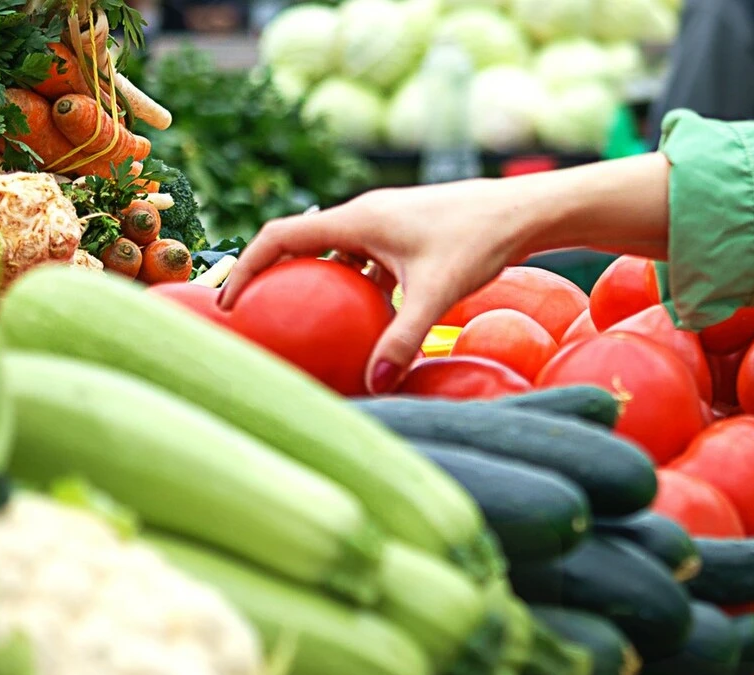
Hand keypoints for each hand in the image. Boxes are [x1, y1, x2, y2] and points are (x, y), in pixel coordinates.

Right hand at [222, 180, 528, 392]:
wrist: (522, 211)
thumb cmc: (480, 241)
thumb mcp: (438, 293)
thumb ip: (404, 338)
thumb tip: (376, 384)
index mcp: (357, 219)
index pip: (281, 237)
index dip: (248, 266)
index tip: (231, 302)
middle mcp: (365, 216)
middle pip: (303, 245)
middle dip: (276, 278)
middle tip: (259, 318)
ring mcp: (387, 225)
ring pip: (338, 255)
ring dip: (320, 285)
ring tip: (306, 325)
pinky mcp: (408, 236)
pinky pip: (368, 263)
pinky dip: (358, 289)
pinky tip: (368, 325)